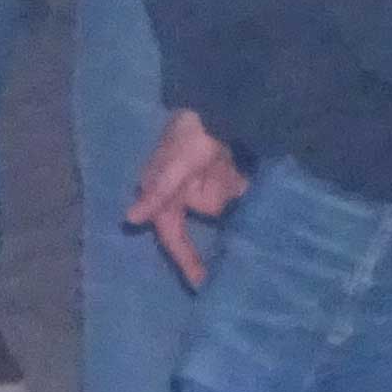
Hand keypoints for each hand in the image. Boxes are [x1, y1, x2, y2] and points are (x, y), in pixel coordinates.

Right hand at [126, 108, 246, 288]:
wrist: (221, 105)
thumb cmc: (191, 133)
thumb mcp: (175, 164)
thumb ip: (157, 192)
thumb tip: (130, 219)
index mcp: (164, 195)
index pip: (172, 234)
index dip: (184, 259)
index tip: (200, 284)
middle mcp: (184, 197)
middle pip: (193, 235)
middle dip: (204, 258)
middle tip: (222, 286)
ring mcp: (208, 191)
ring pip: (218, 222)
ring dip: (230, 235)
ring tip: (245, 258)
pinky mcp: (231, 185)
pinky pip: (238, 207)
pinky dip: (248, 215)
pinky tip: (260, 232)